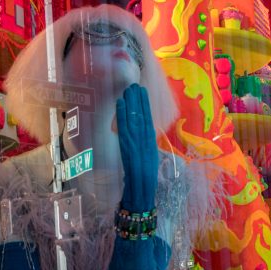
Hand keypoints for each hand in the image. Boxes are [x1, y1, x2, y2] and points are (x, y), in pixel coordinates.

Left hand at [116, 84, 158, 212]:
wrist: (142, 183)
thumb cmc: (146, 173)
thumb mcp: (149, 154)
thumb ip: (145, 142)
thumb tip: (142, 133)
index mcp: (151, 138)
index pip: (148, 116)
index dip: (145, 103)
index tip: (142, 91)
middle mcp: (144, 136)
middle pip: (141, 113)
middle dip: (137, 98)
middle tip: (133, 84)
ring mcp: (135, 138)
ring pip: (133, 115)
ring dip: (130, 101)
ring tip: (128, 89)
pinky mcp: (126, 142)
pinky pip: (124, 124)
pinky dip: (122, 112)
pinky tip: (120, 102)